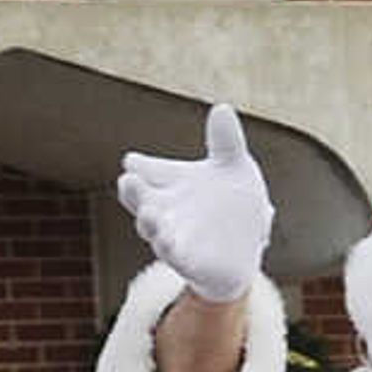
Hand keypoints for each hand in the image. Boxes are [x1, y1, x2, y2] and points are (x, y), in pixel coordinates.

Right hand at [116, 103, 272, 304]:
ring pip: (153, 230)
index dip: (140, 167)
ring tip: (148, 212)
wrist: (245, 252)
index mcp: (172, 184)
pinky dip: (170, 249)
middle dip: (133, 193)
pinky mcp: (189, 263)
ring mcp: (174, 238)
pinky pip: (176, 257)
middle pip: (141, 199)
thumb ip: (226, 142)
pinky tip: (167, 242)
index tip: (132, 161)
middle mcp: (166, 211)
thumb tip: (222, 108)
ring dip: (149, 222)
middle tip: (127, 180)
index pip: (149, 172)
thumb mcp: (234, 168)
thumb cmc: (232, 205)